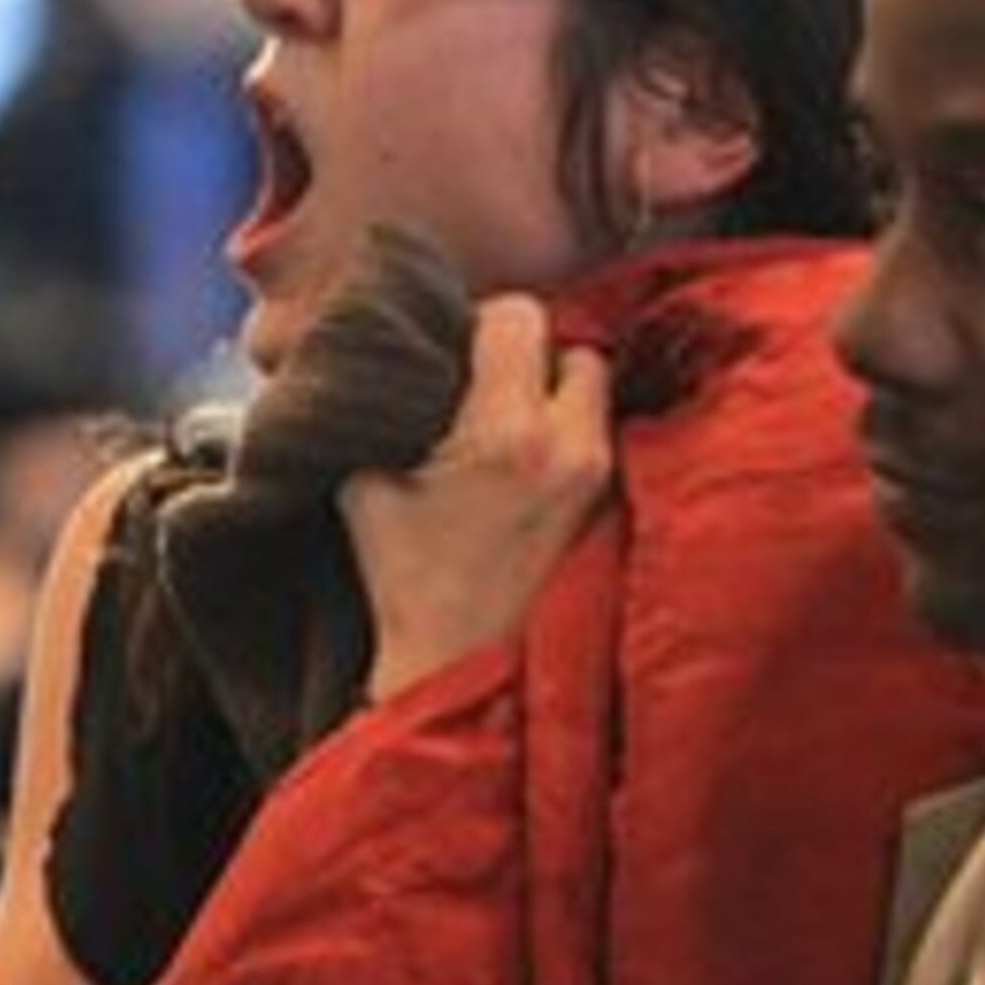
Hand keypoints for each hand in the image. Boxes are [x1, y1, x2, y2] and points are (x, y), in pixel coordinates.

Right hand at [341, 297, 613, 700]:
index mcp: (508, 432)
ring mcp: (603, 478)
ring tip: (515, 430)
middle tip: (492, 391)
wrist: (462, 668)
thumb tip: (382, 352)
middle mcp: (571, 447)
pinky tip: (536, 466)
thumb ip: (382, 408)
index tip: (460, 353)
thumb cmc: (409, 583)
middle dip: (534, 359)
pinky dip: (574, 436)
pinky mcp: (618, 507)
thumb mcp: (366, 484)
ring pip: (597, 391)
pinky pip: (604, 437)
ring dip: (559, 397)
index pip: (520, 317)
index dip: (483, 324)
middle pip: (574, 347)